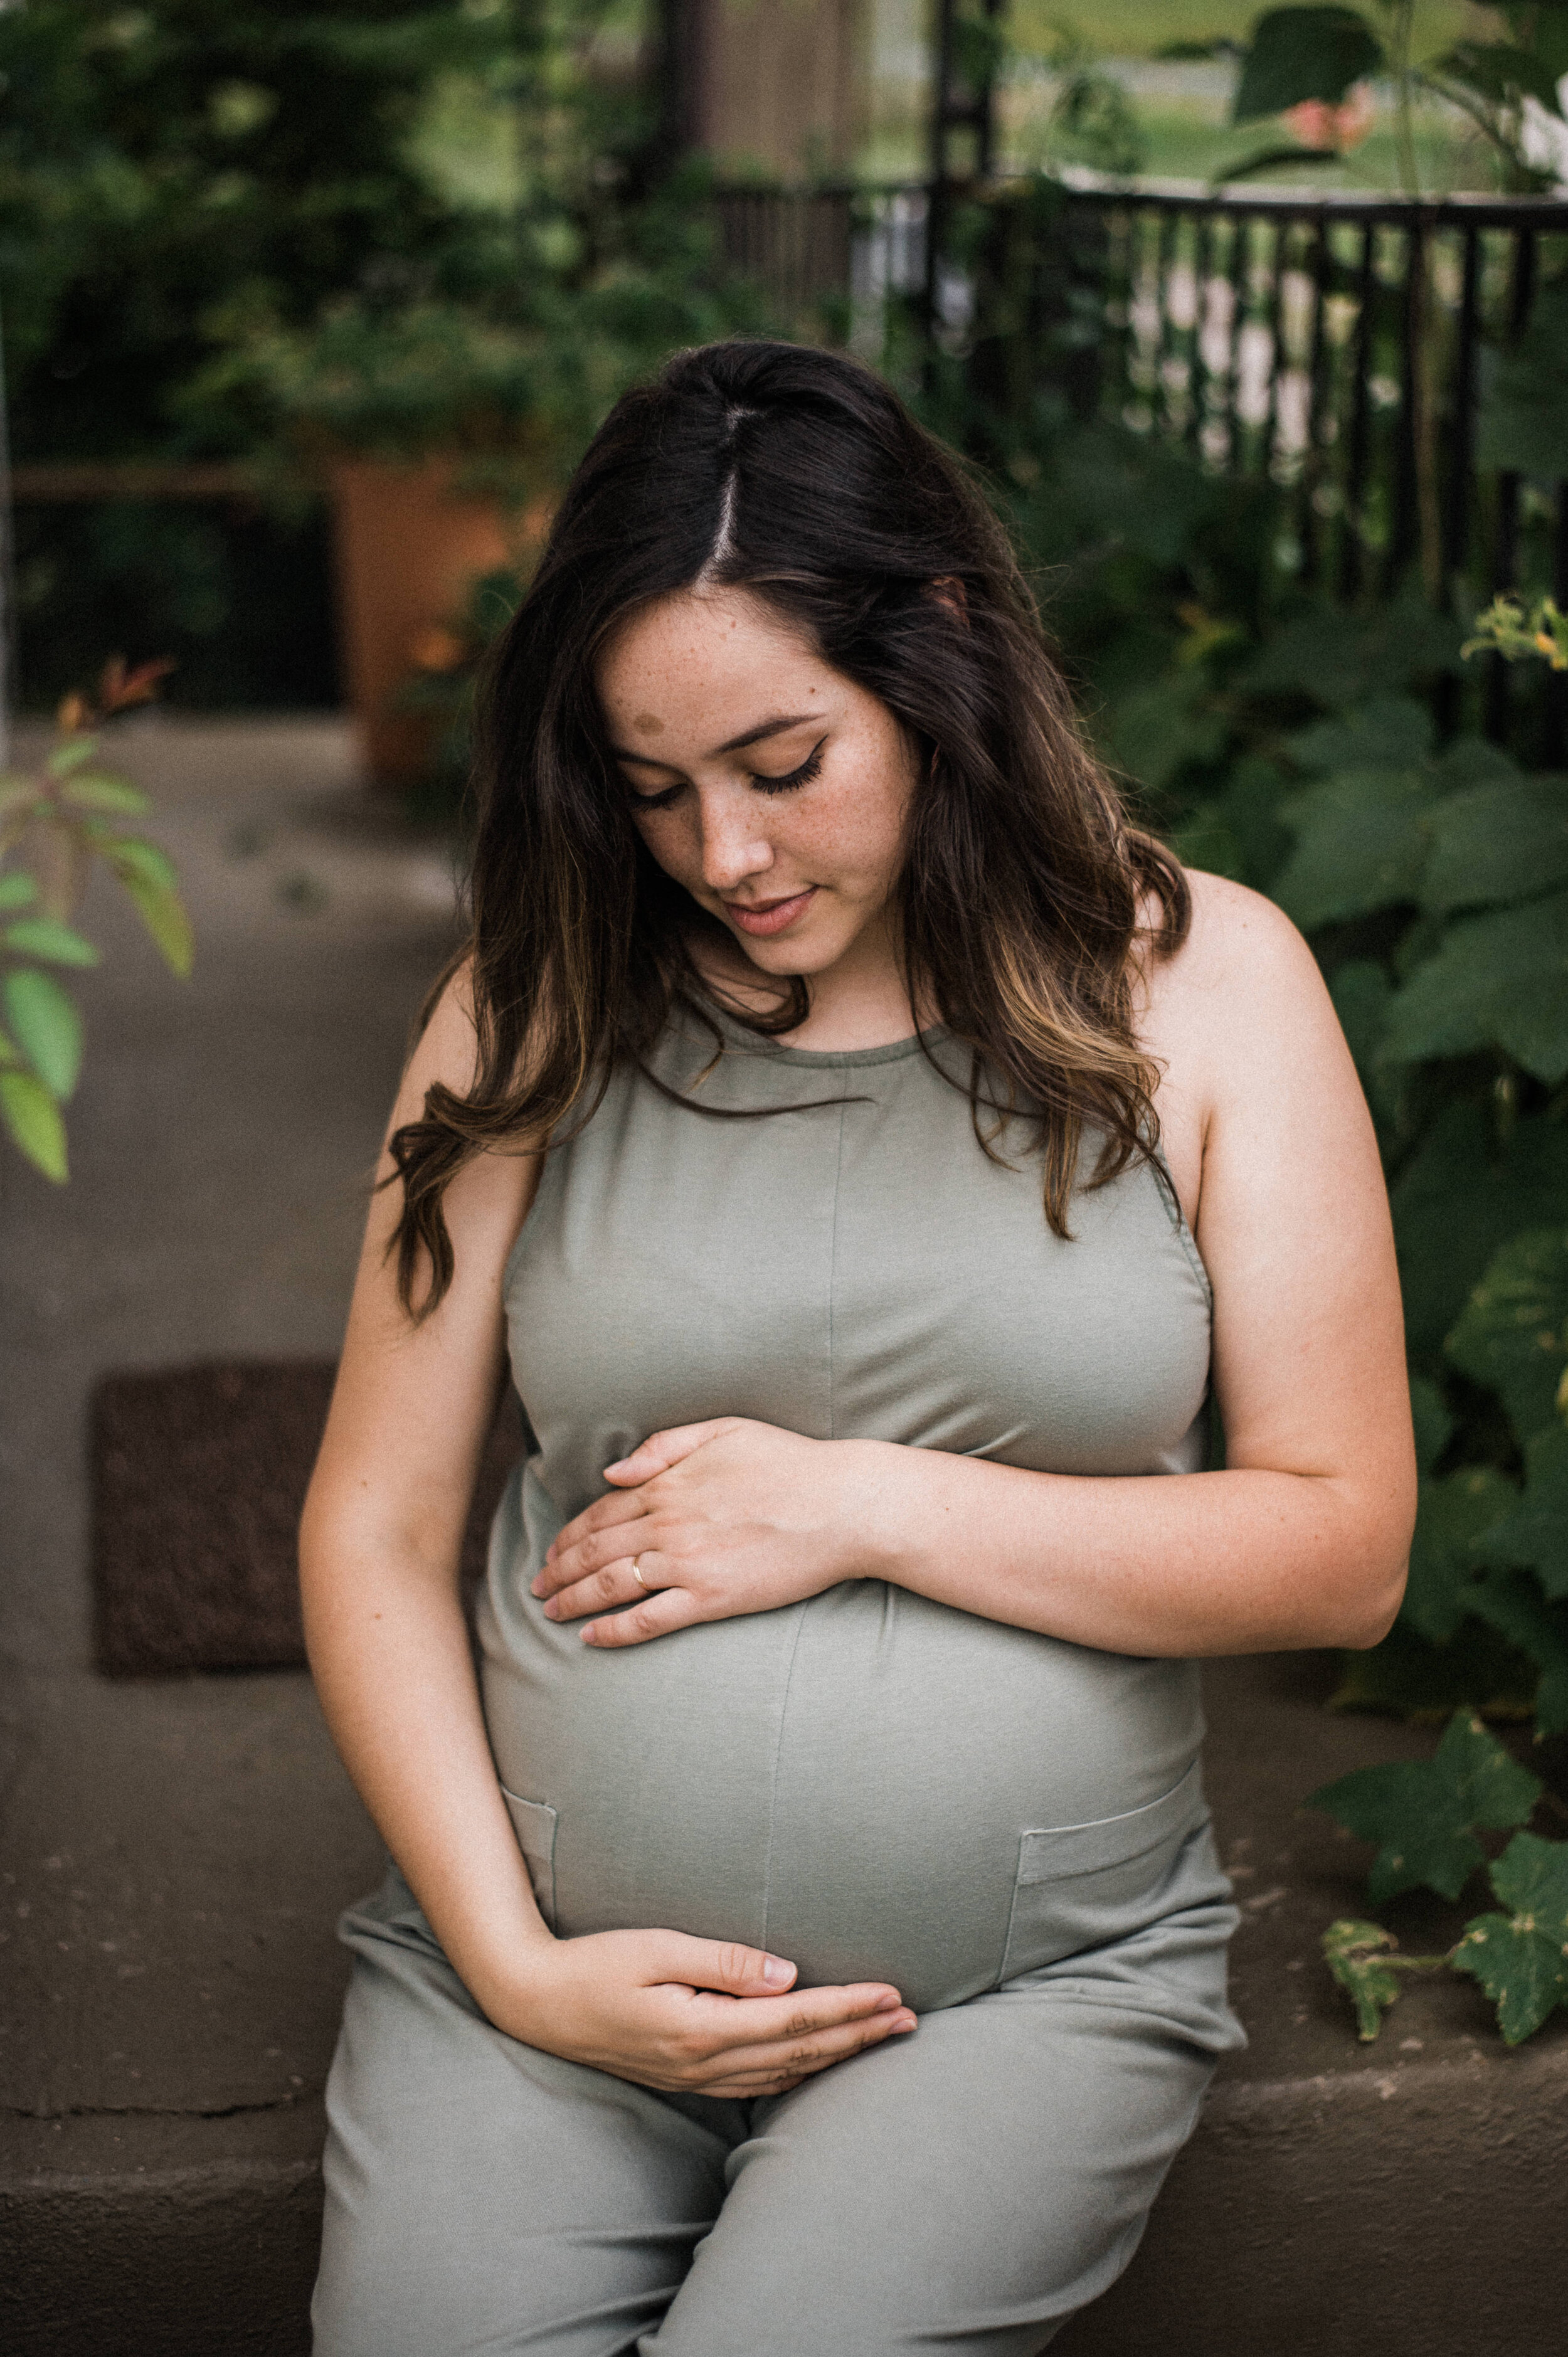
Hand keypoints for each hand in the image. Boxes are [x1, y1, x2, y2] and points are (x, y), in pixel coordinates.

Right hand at [486, 1926, 915, 2095]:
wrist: (538, 2004)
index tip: (892, 1994)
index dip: (848, 2009)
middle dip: (859, 2034)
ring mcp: (695, 2077)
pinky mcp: (687, 2076)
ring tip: (882, 2034)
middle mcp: (704, 2063)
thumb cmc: (595, 1964)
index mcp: (700, 2030)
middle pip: (801, 2052)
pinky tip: (821, 2059)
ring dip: (838, 2053)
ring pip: (785, 2072)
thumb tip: (789, 1975)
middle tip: (910, 2017)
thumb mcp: (657, 1949)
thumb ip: (724, 1963)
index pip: (794, 2022)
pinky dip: (801, 2069)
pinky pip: (759, 2080)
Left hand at [533, 1419, 887, 1646]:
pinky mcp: (711, 1598)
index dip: (568, 1535)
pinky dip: (614, 1631)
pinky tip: (593, 1638)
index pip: (600, 1513)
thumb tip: (610, 1471)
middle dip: (558, 1570)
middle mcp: (667, 1524)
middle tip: (536, 1586)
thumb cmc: (788, 1463)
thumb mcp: (724, 1430)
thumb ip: (663, 1447)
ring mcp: (687, 1564)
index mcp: (668, 1484)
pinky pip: (648, 1621)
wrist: (841, 1505)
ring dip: (573, 1601)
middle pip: (595, 1552)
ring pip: (611, 1586)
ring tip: (551, 1612)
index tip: (551, 1551)